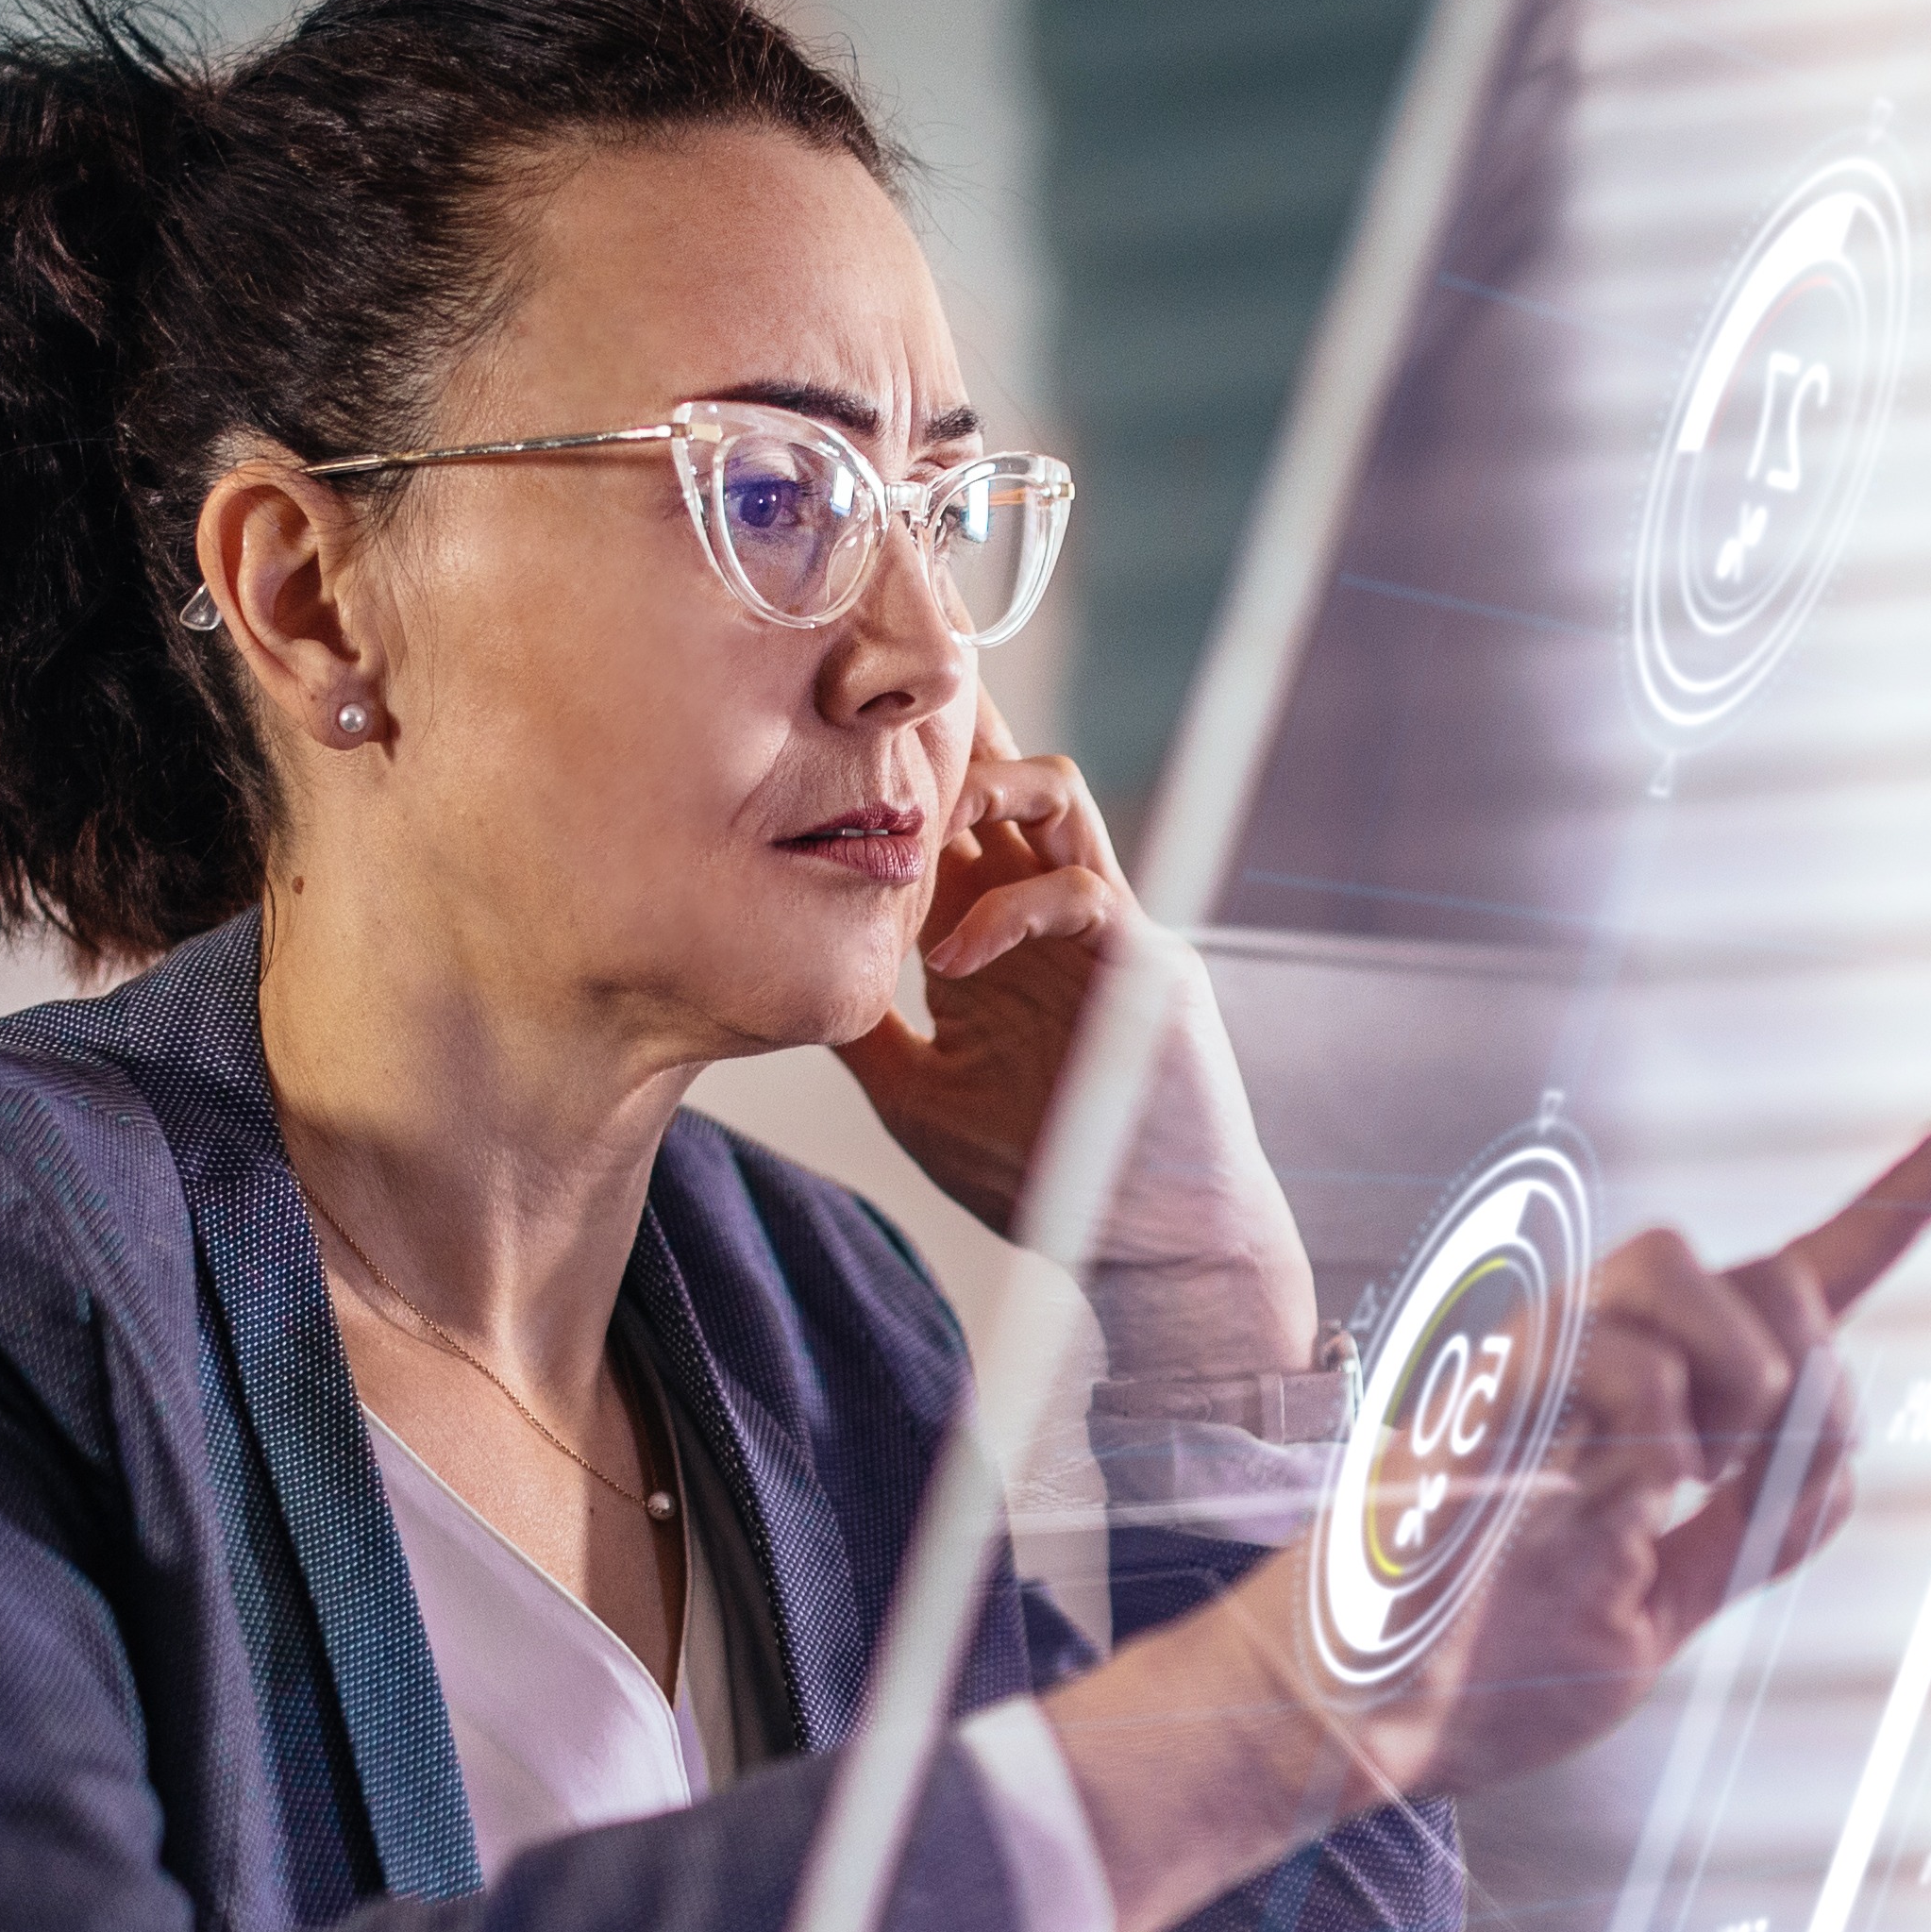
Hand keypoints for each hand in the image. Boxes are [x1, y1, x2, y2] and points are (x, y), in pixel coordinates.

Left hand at [832, 744, 1312, 1372]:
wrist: (1148, 1243)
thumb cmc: (1042, 1174)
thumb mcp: (915, 1094)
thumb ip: (862, 1027)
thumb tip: (782, 975)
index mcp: (993, 932)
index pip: (948, 817)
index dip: (897, 766)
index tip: (823, 723)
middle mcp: (1043, 911)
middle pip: (1002, 771)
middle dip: (945, 723)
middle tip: (874, 689)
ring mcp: (1099, 926)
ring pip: (1057, 792)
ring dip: (985, 782)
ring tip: (915, 822)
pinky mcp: (1144, 962)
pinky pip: (1080, 890)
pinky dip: (1006, 914)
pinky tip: (946, 965)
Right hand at [1366, 1094, 1930, 1804]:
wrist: (1360, 1722)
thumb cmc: (1489, 1662)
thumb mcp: (1664, 1611)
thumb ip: (1752, 1531)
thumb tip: (1832, 1452)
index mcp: (1653, 1403)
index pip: (1799, 1276)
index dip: (1902, 1198)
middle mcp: (1596, 1358)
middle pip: (1758, 1268)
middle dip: (1801, 1372)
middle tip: (1742, 1481)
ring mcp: (1531, 1363)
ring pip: (1682, 1263)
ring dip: (1734, 1380)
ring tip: (1682, 1484)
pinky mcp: (1479, 1391)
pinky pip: (1609, 1355)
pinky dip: (1654, 1432)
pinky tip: (1632, 1504)